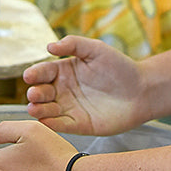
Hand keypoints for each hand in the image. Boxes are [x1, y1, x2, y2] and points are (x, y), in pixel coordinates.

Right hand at [23, 36, 146, 135]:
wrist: (141, 90)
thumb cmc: (119, 67)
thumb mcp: (96, 49)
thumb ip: (73, 44)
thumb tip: (49, 46)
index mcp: (64, 71)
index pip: (43, 72)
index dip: (35, 74)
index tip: (29, 76)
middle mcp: (63, 90)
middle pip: (41, 92)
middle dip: (35, 93)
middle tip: (34, 94)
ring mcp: (70, 108)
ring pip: (47, 110)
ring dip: (38, 110)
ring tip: (34, 108)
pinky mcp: (79, 125)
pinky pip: (61, 125)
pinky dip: (51, 125)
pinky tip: (45, 122)